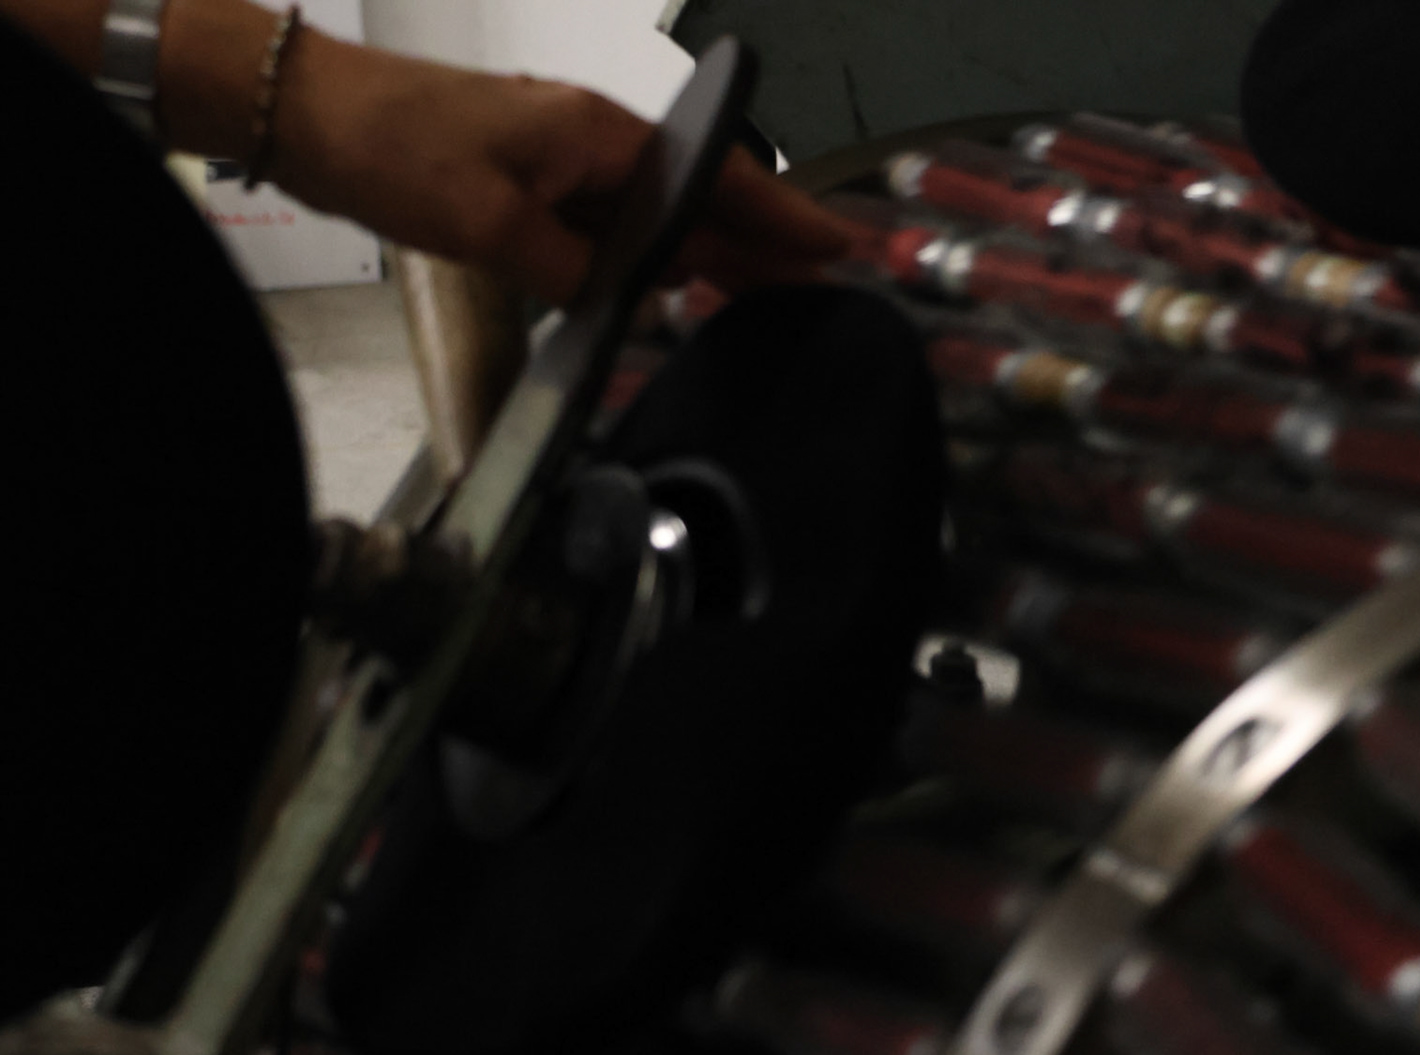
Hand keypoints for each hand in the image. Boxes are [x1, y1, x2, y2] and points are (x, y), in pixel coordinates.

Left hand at [271, 32, 852, 304]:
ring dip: (705, 254)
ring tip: (757, 295)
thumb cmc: (395, 148)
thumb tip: (636, 297)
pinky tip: (662, 286)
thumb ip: (579, 273)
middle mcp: (593, 142)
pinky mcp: (527, 180)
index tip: (833, 248)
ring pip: (655, 215)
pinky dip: (645, 255)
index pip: (719, 182)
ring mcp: (560, 160)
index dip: (782, 221)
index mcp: (602, 138)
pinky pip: (608, 224)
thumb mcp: (497, 229)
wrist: (306, 112)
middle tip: (810, 288)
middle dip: (758, 243)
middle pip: (698, 199)